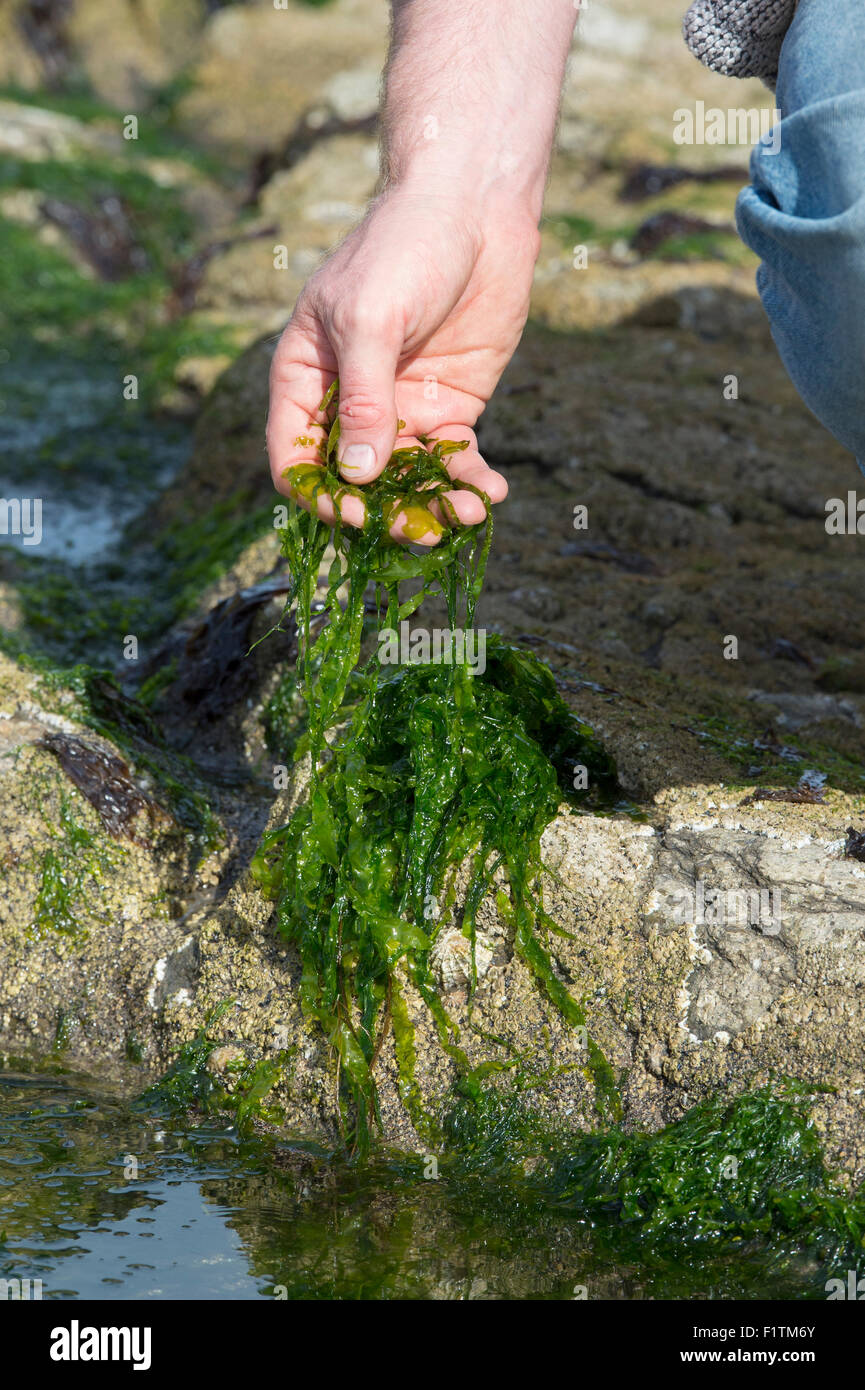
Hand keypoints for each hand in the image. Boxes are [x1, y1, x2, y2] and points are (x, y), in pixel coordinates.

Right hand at [266, 186, 540, 544]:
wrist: (474, 207)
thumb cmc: (403, 247)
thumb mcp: (371, 319)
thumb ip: (364, 399)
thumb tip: (358, 476)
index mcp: (305, 379)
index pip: (296, 457)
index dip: (321, 493)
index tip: (356, 513)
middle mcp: (349, 403)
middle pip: (356, 482)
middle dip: (387, 512)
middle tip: (423, 530)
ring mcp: (400, 408)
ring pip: (407, 480)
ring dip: (434, 505)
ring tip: (468, 515)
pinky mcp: (449, 407)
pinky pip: (453, 460)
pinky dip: (469, 482)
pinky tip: (491, 495)